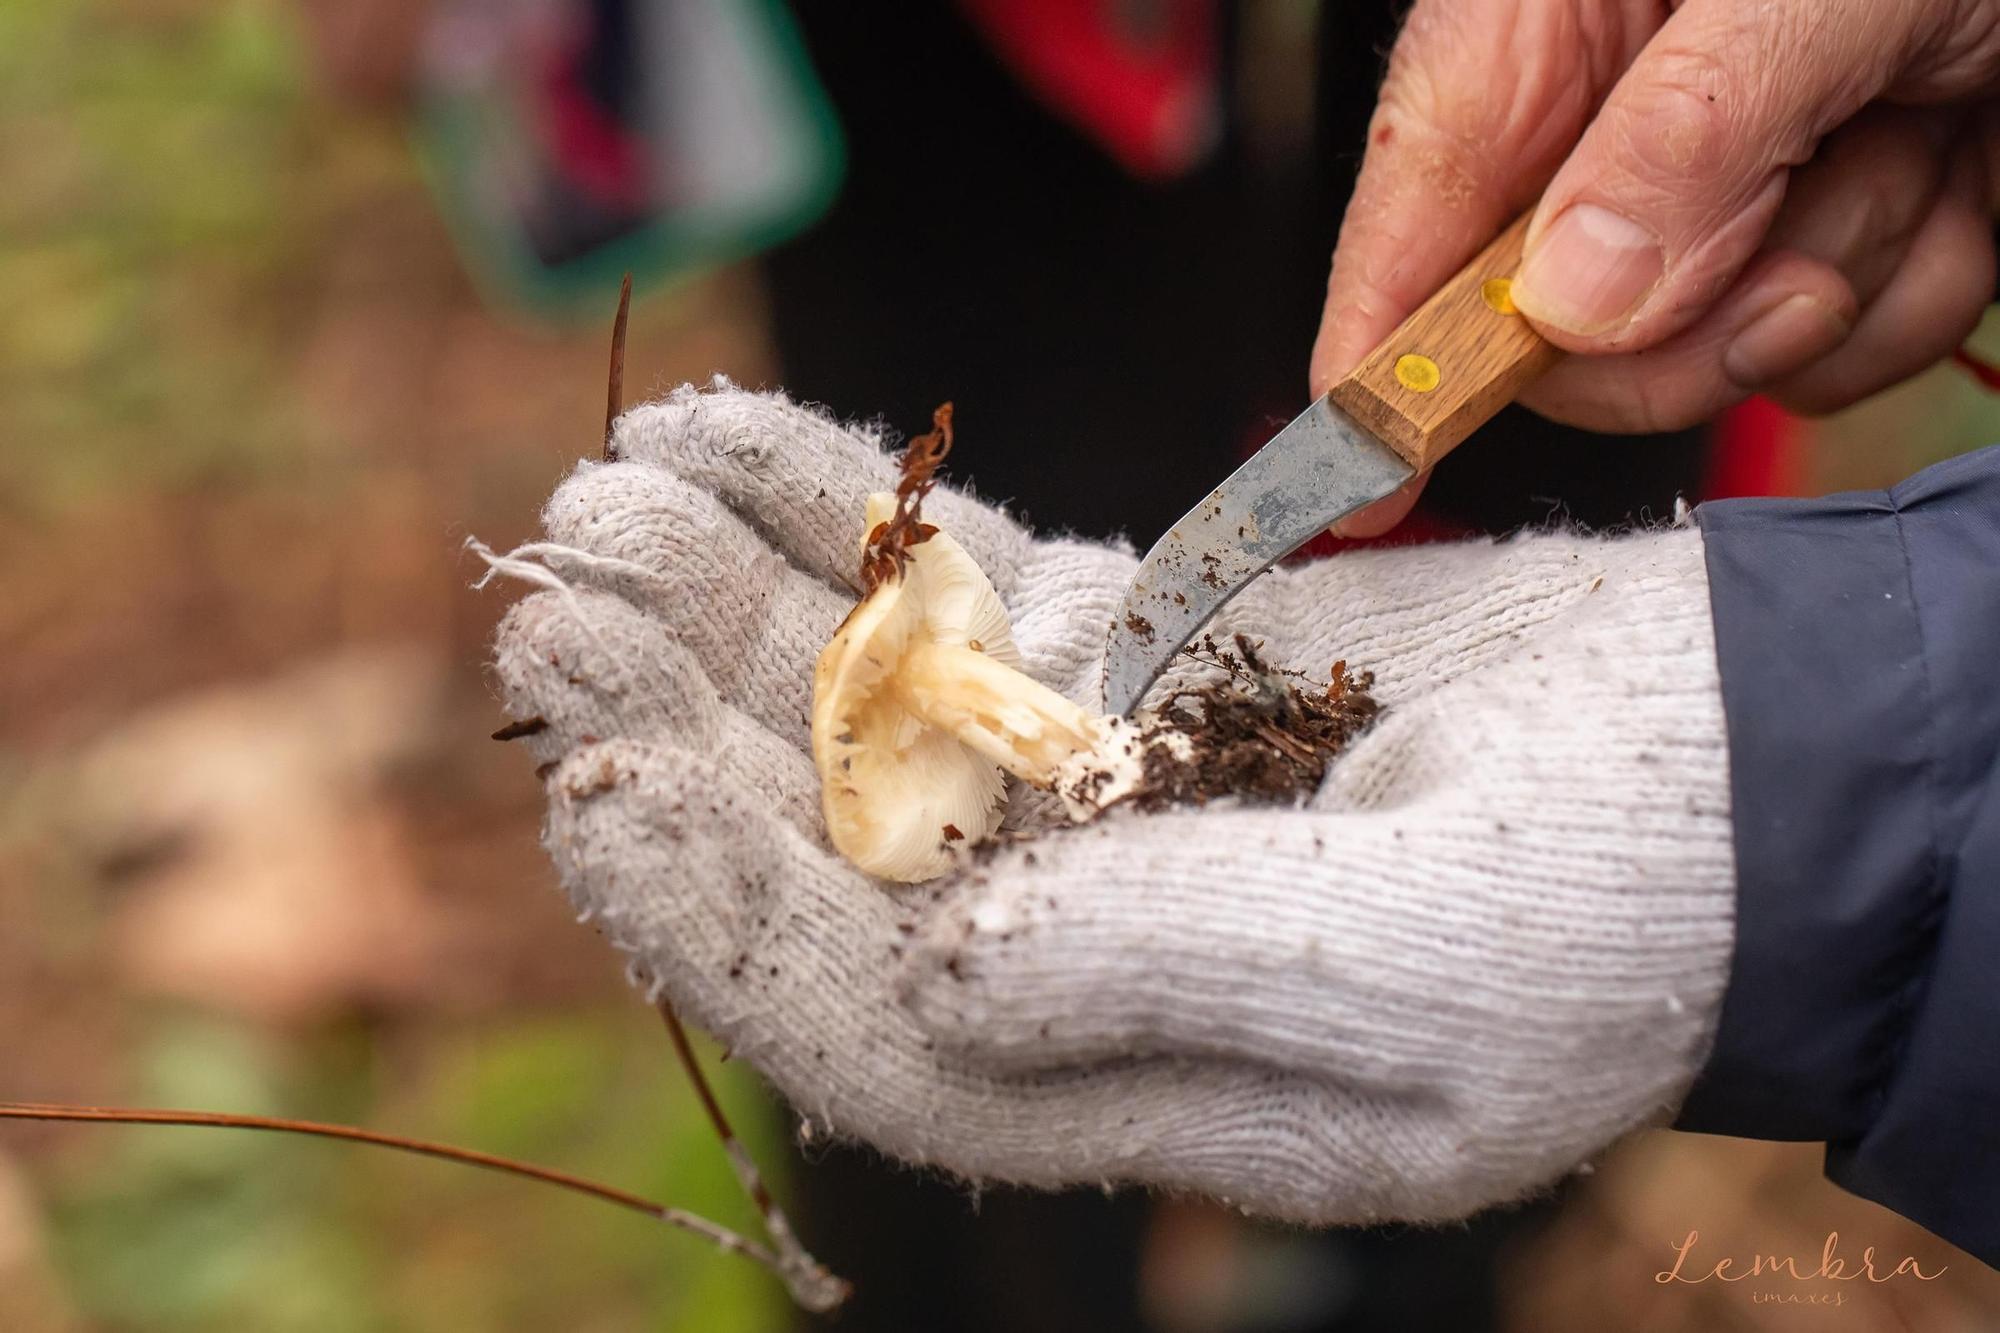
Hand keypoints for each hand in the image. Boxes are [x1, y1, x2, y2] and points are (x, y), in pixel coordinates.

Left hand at [487, 384, 1733, 1223]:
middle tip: (557, 595)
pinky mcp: (1113, 658)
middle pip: (824, 837)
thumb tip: (943, 964)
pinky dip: (849, 509)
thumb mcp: (1423, 981)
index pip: (866, 1016)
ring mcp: (1076, 783)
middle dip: (686, 721)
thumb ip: (1179, 970)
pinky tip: (727, 438)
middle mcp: (1060, 936)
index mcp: (1114, 1076)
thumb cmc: (1618, 917)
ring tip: (604, 492)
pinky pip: (949, 586)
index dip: (726, 918)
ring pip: (860, 691)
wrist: (1734, 773)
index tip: (606, 795)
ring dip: (730, 593)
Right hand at [1318, 0, 1999, 535]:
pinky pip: (1829, 352)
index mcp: (1558, 9)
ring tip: (1911, 133)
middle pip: (1554, 324)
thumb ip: (1688, 130)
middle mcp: (1621, 107)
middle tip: (1782, 253)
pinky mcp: (1823, 233)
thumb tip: (1570, 297)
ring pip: (1705, 352)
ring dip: (1836, 275)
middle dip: (1686, 326)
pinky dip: (1916, 285)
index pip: (1416, 195)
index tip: (1357, 464)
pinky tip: (1953, 161)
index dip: (1377, 341)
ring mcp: (1725, 183)